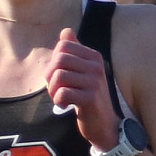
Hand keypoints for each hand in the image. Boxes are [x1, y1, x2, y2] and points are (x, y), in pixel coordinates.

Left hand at [45, 27, 120, 149]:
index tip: (59, 76)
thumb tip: (66, 31)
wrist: (104, 125)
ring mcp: (95, 82)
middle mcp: (96, 66)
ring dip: (53, 90)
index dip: (54, 61)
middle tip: (56, 89)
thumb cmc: (88, 97)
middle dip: (50, 76)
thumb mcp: (82, 72)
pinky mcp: (91, 98)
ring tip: (61, 98)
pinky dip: (58, 100)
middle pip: (59, 59)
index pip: (63, 46)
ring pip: (58, 76)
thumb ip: (74, 51)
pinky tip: (65, 105)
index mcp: (94, 56)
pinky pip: (63, 92)